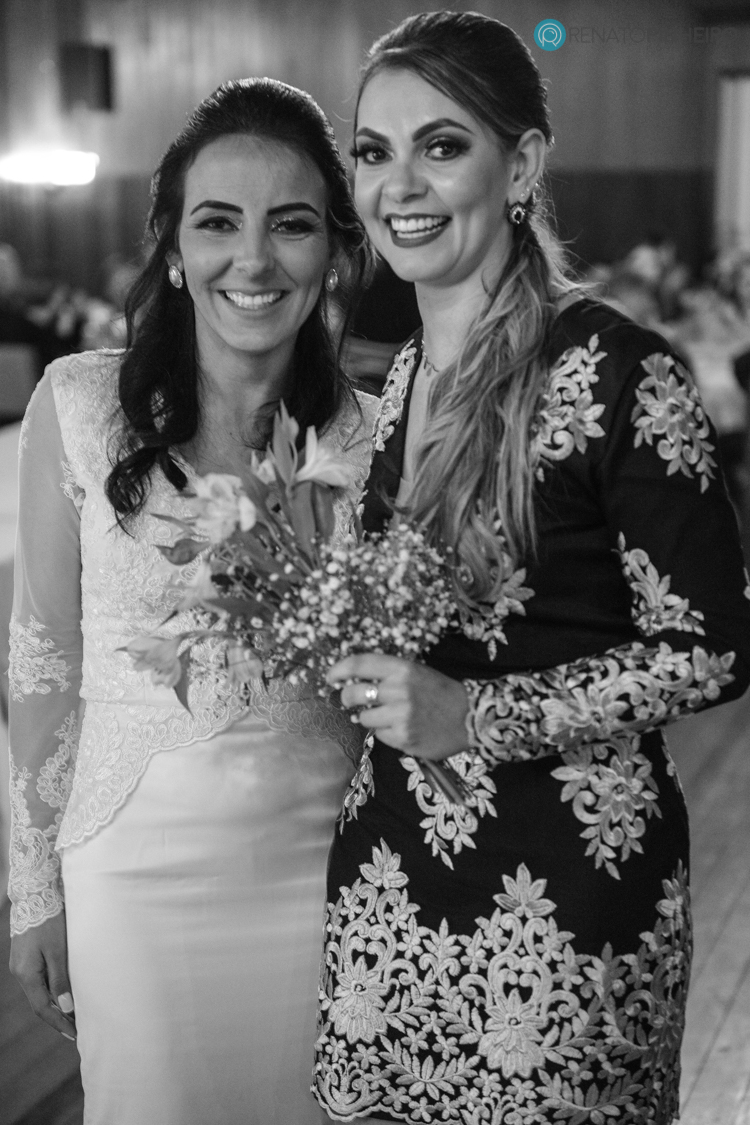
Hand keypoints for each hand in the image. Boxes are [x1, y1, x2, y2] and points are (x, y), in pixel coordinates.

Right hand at [10, 911, 76, 1040]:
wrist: (34, 894)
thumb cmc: (49, 921)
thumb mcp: (58, 950)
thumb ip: (60, 980)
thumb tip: (66, 1008)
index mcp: (26, 975)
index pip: (43, 1009)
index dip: (59, 1023)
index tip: (75, 1034)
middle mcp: (20, 973)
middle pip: (39, 1003)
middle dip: (57, 1018)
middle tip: (76, 1029)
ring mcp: (21, 965)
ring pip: (38, 992)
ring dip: (54, 1005)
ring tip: (73, 1015)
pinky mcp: (25, 957)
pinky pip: (38, 980)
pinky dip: (50, 991)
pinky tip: (62, 993)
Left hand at [328, 654, 469, 759]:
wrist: (471, 717)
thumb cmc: (441, 693)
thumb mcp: (416, 673)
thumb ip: (388, 675)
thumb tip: (352, 681)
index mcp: (402, 669)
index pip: (359, 664)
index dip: (339, 670)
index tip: (330, 677)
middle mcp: (399, 690)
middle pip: (353, 693)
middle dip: (347, 697)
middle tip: (350, 700)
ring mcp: (400, 716)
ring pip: (363, 718)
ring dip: (369, 717)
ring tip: (388, 716)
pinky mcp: (403, 738)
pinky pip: (379, 735)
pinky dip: (385, 732)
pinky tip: (401, 728)